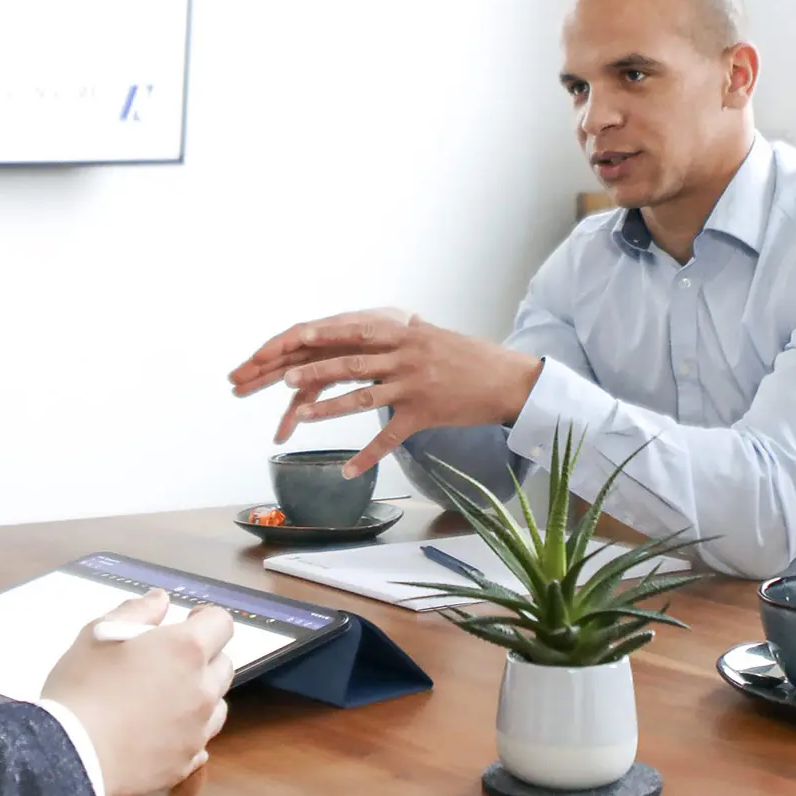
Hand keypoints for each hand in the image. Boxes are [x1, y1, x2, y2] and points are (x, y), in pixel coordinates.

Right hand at [40, 589, 235, 795]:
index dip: (206, 618)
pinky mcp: (186, 764)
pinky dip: (188, 734)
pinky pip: (200, 743)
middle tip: (170, 662)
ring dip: (201, 697)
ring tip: (167, 700)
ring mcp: (197, 730)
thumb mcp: (98, 635)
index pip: (221, 623)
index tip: (187, 621)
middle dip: (204, 657)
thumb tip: (160, 599)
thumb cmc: (81, 688)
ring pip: (217, 706)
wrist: (70, 757)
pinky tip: (162, 735)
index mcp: (186, 650)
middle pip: (223, 665)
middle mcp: (201, 689)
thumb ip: (135, 612)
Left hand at [227, 307, 543, 477]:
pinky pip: (389, 438)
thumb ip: (409, 334)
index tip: (299, 337)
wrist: (508, 380)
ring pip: (364, 399)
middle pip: (353, 364)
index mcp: (406, 336)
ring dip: (330, 409)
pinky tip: (348, 470)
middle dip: (316, 372)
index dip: (327, 335)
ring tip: (302, 417)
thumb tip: (393, 324)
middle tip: (286, 378)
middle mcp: (407, 358)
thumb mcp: (436, 338)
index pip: (358, 332)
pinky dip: (367, 456)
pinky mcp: (425, 415)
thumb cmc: (473, 358)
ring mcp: (415, 386)